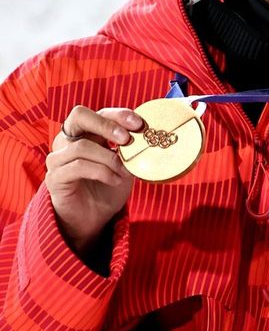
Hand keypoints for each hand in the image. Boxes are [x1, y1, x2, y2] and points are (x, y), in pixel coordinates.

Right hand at [45, 105, 143, 255]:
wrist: (94, 217)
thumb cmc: (109, 186)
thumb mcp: (126, 165)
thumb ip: (133, 151)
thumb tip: (151, 138)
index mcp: (87, 133)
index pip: (100, 113)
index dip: (119, 115)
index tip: (139, 125)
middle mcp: (68, 141)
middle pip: (79, 116)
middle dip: (106, 124)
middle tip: (126, 139)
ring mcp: (58, 158)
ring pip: (81, 146)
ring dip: (109, 159)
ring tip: (124, 172)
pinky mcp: (55, 177)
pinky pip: (78, 167)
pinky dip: (101, 172)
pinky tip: (115, 181)